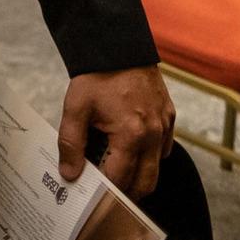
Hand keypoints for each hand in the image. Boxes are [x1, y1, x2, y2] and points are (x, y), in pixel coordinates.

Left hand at [57, 66, 176, 198]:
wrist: (118, 46)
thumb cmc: (97, 76)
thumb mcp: (76, 109)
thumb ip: (71, 144)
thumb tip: (70, 175)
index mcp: (131, 134)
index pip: (120, 179)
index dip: (104, 190)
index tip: (91, 193)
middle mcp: (153, 134)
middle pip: (145, 183)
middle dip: (126, 193)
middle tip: (106, 191)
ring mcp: (164, 125)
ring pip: (157, 169)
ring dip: (139, 176)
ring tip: (115, 170)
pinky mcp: (169, 116)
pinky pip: (164, 149)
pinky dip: (150, 157)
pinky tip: (131, 149)